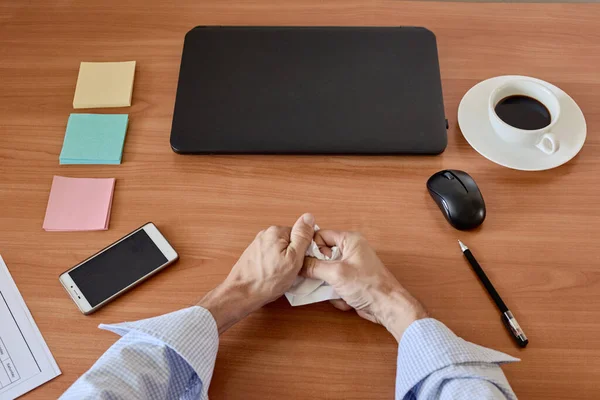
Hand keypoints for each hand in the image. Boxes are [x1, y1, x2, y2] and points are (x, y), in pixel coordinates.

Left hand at [198, 213, 314, 332]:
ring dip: (284, 262)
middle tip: (292, 271)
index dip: (304, 250)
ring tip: (281, 276)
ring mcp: (258, 245)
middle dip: (294, 256)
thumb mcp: (293, 258)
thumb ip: (302, 237)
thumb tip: (309, 217)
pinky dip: (275, 266)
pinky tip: (273, 276)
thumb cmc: (267, 281)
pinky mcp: (254, 255)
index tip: (302, 262)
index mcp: (276, 232)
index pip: (300, 235)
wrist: (241, 294)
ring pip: (281, 251)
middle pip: (290, 242)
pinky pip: (271, 257)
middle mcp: (265, 235)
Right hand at [302, 230, 426, 341]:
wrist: (387, 307)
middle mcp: (350, 250)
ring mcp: (351, 266)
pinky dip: (336, 293)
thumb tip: (297, 264)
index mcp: (349, 240)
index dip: (311, 247)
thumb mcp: (336, 274)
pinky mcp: (351, 281)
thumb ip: (313, 267)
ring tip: (337, 291)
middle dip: (319, 270)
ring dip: (328, 285)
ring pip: (326, 272)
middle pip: (322, 255)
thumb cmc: (369, 286)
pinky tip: (346, 299)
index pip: (321, 235)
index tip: (303, 261)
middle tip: (318, 278)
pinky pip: (334, 284)